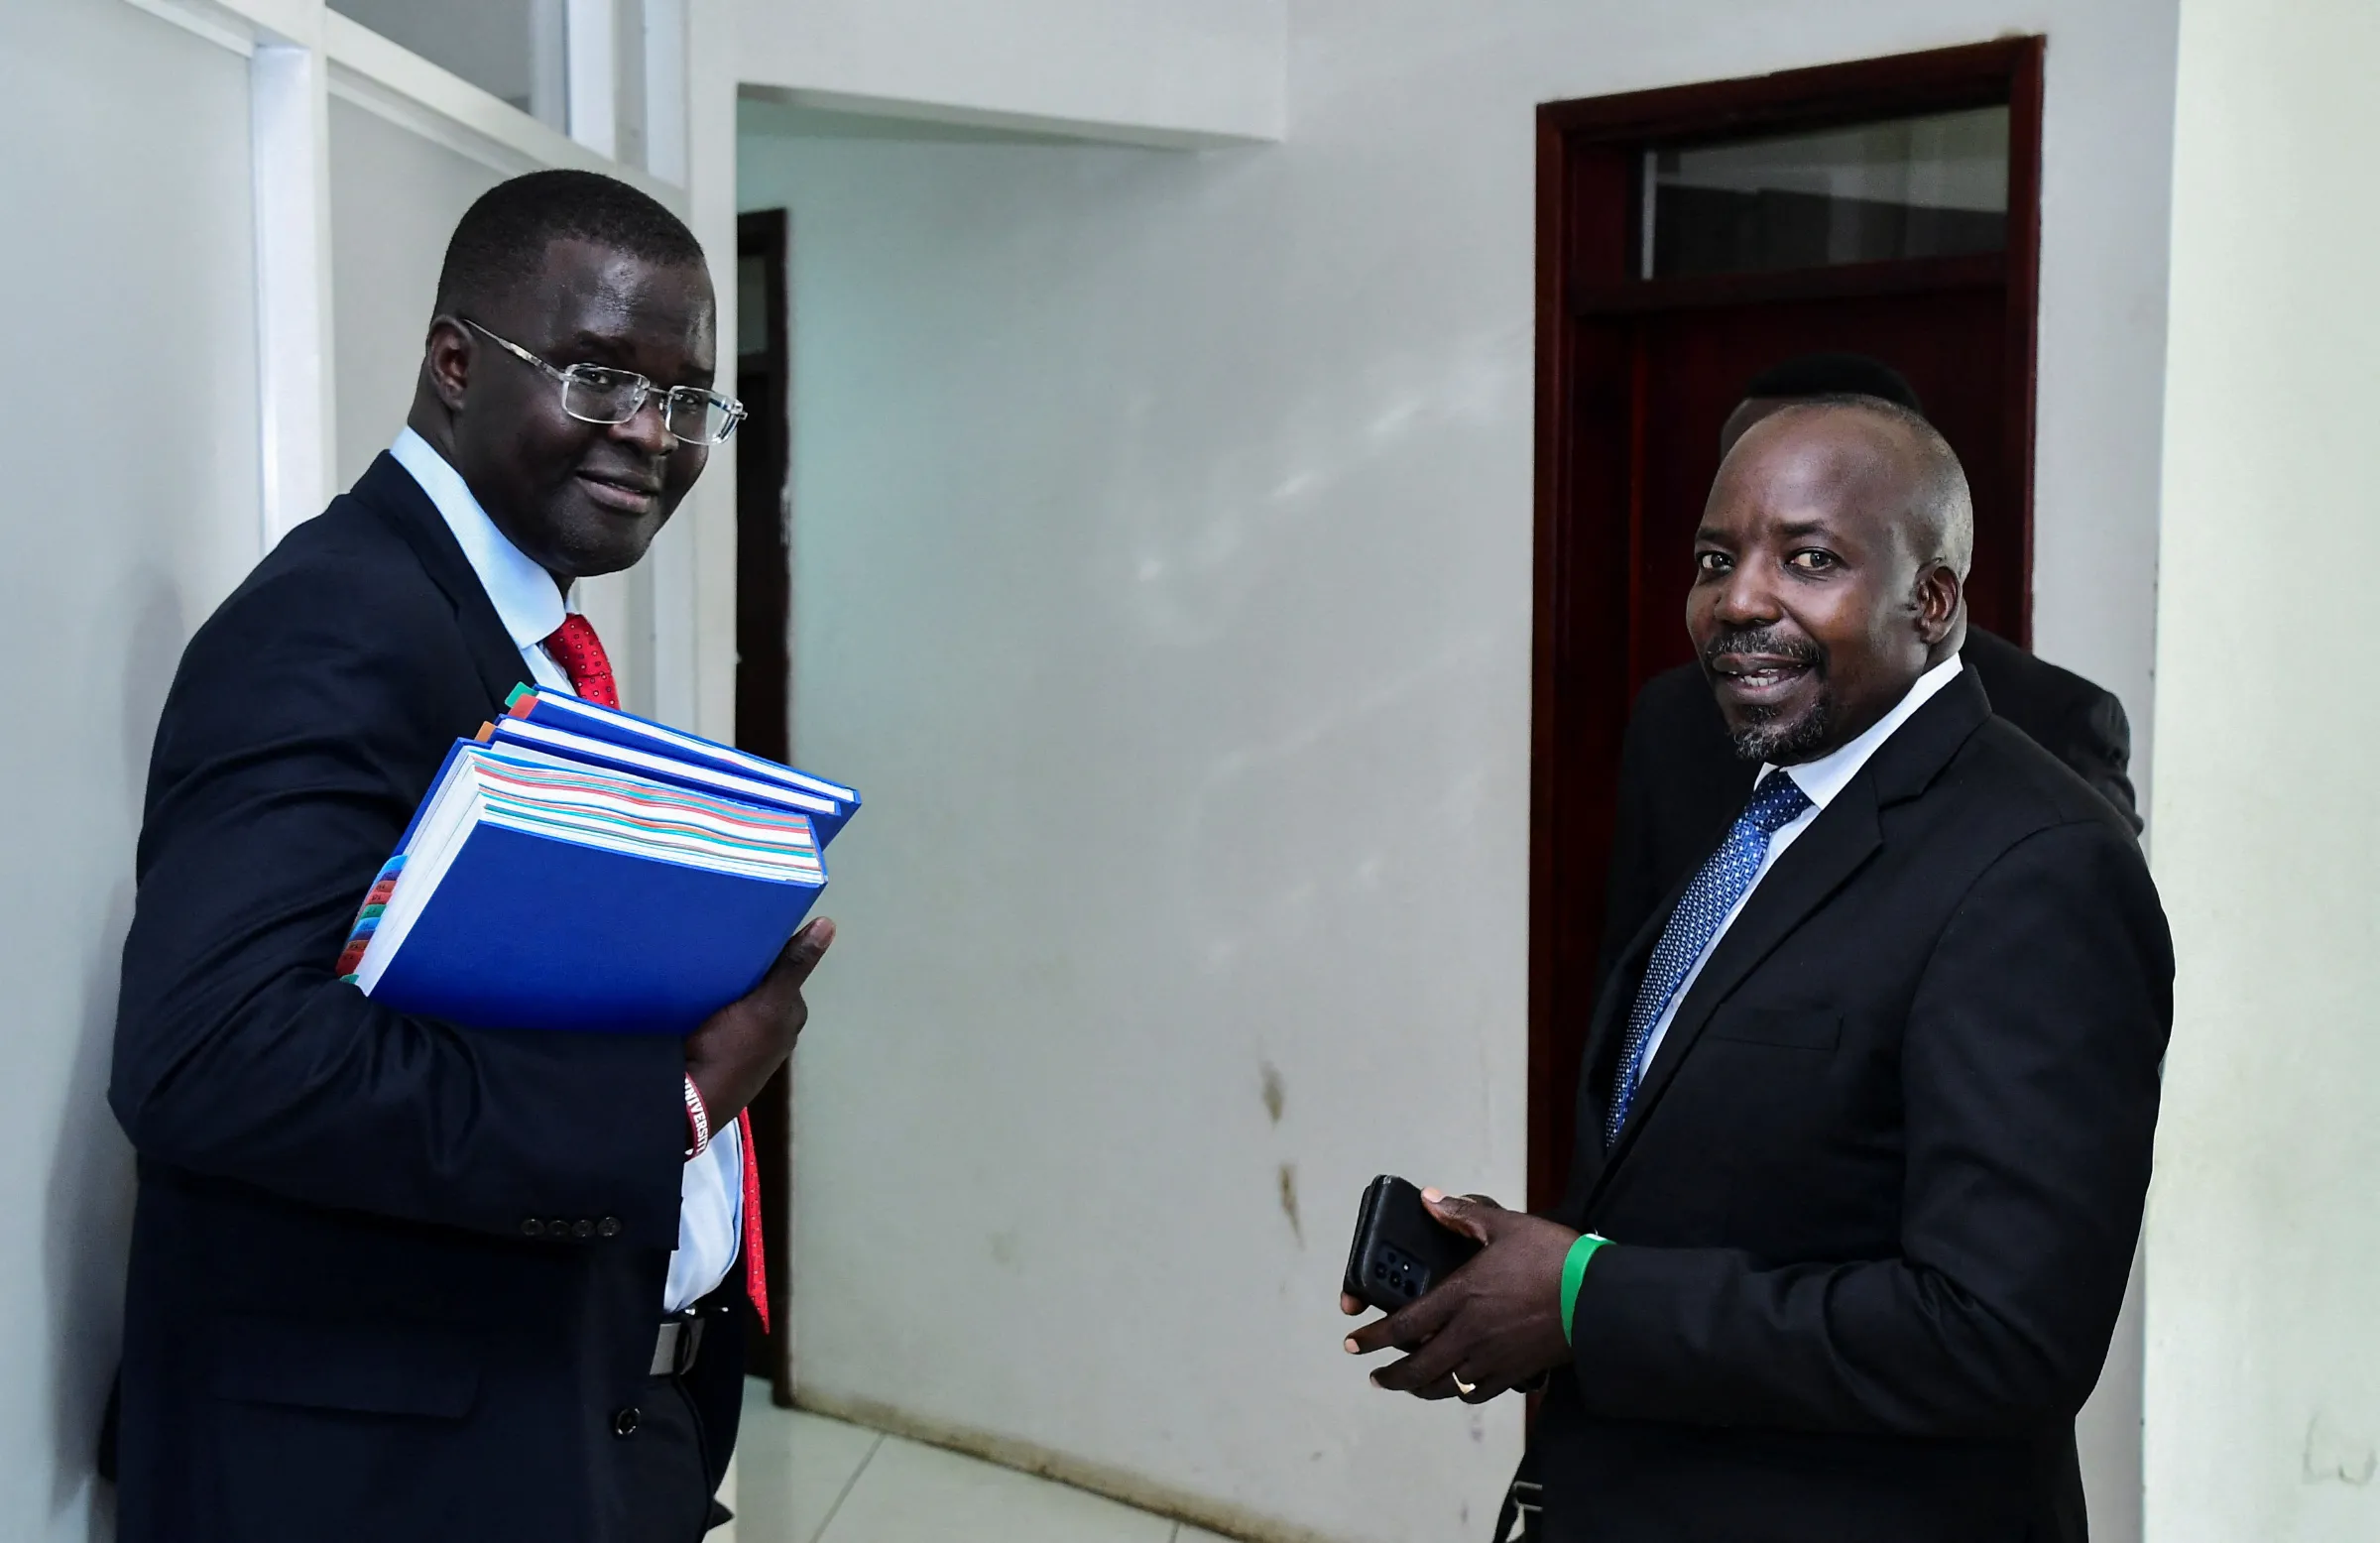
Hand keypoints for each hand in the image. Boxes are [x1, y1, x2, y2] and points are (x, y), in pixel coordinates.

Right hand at [684, 918, 833, 1123]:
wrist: (689, 1099)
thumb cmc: (733, 1050)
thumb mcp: (767, 1004)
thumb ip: (794, 966)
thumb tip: (828, 925)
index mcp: (790, 1016)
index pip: (783, 970)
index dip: (766, 950)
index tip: (742, 930)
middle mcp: (774, 1030)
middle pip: (759, 985)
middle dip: (743, 967)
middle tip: (715, 945)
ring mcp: (745, 1043)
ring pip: (736, 1000)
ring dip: (723, 984)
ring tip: (700, 963)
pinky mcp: (718, 1049)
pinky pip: (715, 1015)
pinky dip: (707, 1002)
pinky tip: (690, 992)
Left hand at [1340, 1189, 1577, 1402]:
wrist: (1598, 1298)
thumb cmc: (1554, 1260)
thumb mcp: (1506, 1226)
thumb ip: (1463, 1215)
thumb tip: (1430, 1200)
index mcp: (1461, 1297)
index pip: (1402, 1326)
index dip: (1372, 1338)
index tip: (1354, 1344)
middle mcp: (1470, 1334)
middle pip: (1417, 1368)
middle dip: (1390, 1376)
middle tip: (1376, 1375)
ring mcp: (1493, 1358)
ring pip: (1444, 1385)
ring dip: (1420, 1388)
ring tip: (1409, 1385)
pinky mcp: (1516, 1373)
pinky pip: (1477, 1393)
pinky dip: (1459, 1392)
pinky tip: (1456, 1386)